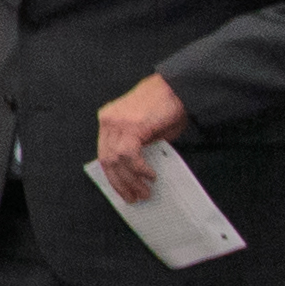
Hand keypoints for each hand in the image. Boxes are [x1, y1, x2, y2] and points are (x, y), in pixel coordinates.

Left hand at [91, 74, 188, 201]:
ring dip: (131, 180)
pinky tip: (150, 176)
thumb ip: (139, 147)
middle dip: (120, 183)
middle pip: (106, 159)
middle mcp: (108, 120)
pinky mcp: (130, 125)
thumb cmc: (168, 107)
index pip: (104, 154)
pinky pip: (129, 155)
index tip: (123, 190)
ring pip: (116, 160)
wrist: (179, 87)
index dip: (113, 175)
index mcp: (109, 121)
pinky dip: (139, 169)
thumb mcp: (148, 131)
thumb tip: (138, 172)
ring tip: (145, 192)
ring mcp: (117, 122)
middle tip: (134, 198)